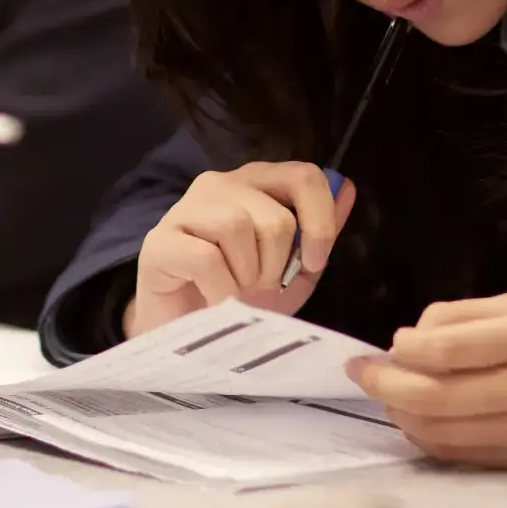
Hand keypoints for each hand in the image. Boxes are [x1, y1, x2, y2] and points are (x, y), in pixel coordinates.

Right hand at [126, 162, 355, 335]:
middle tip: (261, 287)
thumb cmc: (238, 296)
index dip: (320, 222)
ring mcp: (186, 208)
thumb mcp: (291, 270)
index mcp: (255, 183)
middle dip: (277, 265)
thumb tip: (346, 188)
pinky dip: (220, 290)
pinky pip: (207, 257)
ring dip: (247, 276)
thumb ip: (319, 232)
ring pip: (239, 227)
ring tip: (236, 292)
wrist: (183, 332)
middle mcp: (220, 184)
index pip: (304, 176)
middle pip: (276, 217)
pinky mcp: (160, 240)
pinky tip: (214, 300)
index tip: (314, 263)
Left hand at [349, 294, 506, 468]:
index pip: (450, 349)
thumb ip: (469, 317)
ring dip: (401, 414)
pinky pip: (461, 455)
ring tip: (387, 394)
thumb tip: (411, 336)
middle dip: (387, 385)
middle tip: (362, 372)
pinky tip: (416, 420)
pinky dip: (428, 438)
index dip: (408, 348)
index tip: (392, 342)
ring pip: (441, 432)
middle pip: (436, 397)